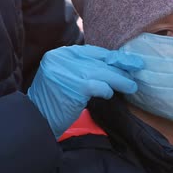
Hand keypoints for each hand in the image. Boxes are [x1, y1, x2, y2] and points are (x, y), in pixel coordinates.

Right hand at [27, 45, 143, 137]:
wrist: (36, 121)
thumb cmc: (53, 102)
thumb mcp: (64, 78)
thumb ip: (82, 68)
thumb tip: (113, 66)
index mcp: (60, 54)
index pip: (92, 52)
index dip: (112, 57)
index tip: (127, 61)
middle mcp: (62, 58)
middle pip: (99, 61)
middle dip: (120, 67)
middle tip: (136, 70)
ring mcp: (68, 71)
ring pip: (103, 72)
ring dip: (120, 80)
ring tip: (132, 86)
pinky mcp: (75, 86)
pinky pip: (100, 86)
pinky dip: (107, 90)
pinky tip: (110, 95)